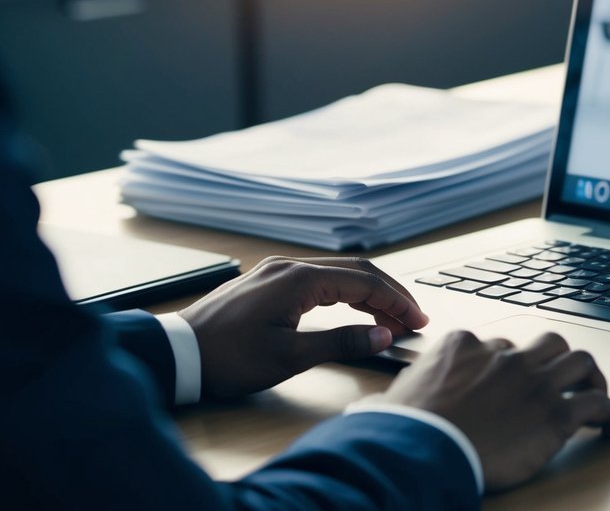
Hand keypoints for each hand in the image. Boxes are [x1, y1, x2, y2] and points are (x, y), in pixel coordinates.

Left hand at [180, 256, 428, 397]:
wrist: (176, 355)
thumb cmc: (227, 358)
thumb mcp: (288, 356)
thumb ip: (341, 342)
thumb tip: (383, 335)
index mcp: (298, 279)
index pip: (364, 281)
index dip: (396, 301)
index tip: (418, 321)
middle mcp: (289, 266)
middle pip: (355, 271)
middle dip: (388, 294)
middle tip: (411, 320)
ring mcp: (276, 271)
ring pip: (338, 274)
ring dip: (367, 294)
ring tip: (388, 321)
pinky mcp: (267, 283)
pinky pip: (319, 280)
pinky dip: (344, 294)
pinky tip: (353, 311)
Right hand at [381, 330, 609, 491]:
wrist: (421, 448)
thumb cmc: (402, 428)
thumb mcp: (391, 400)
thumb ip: (396, 395)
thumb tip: (373, 408)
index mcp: (465, 346)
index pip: (497, 344)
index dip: (507, 364)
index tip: (509, 381)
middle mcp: (504, 356)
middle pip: (547, 342)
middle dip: (556, 359)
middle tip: (560, 378)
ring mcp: (533, 382)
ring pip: (580, 361)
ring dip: (590, 377)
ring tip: (594, 393)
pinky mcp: (555, 415)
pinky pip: (597, 405)